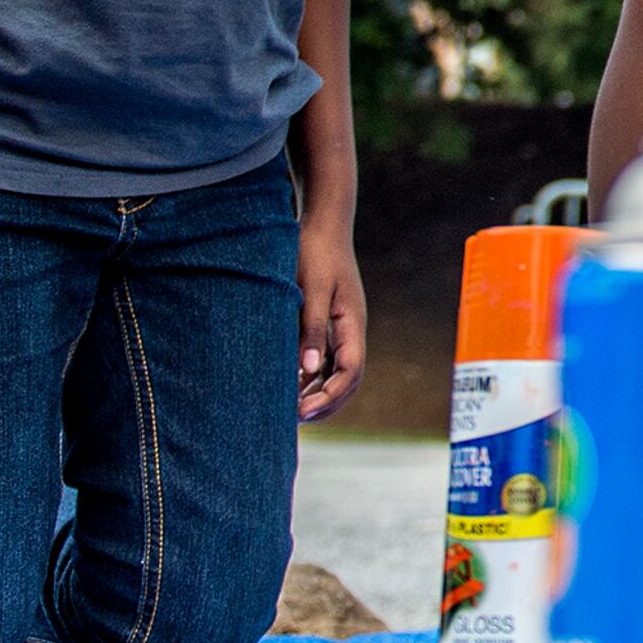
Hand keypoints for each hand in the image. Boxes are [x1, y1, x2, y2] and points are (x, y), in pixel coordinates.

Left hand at [298, 218, 365, 420]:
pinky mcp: (330, 321)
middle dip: (325, 403)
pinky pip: (326, 358)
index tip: (300, 411)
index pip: (350, 372)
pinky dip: (311, 376)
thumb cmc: (314, 252)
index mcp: (352, 323)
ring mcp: (343, 326)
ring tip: (289, 409)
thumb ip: (311, 329)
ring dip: (318, 392)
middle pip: (348, 380)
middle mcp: (351, 329)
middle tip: (295, 420)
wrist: (322, 222)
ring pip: (337, 372)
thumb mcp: (311, 290)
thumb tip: (308, 371)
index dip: (328, 396)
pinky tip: (289, 383)